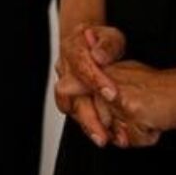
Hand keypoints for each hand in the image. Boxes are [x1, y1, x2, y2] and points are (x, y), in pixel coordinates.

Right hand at [54, 23, 126, 145]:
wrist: (90, 42)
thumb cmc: (102, 41)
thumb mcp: (111, 37)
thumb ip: (107, 45)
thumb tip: (99, 56)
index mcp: (73, 49)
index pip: (81, 65)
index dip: (95, 81)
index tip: (112, 94)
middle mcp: (64, 67)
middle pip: (68, 93)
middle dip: (87, 115)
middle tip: (102, 133)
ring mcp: (63, 81)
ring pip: (68, 106)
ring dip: (85, 123)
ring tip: (101, 137)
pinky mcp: (68, 95)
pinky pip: (73, 111)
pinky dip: (86, 124)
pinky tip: (100, 133)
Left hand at [96, 60, 175, 145]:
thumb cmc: (164, 89)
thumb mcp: (131, 83)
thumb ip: (110, 102)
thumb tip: (99, 129)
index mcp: (106, 73)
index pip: (82, 102)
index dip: (99, 120)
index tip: (114, 120)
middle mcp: (108, 81)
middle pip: (100, 122)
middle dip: (121, 129)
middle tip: (142, 117)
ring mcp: (120, 95)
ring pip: (116, 133)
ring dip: (136, 133)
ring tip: (150, 118)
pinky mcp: (133, 109)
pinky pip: (133, 138)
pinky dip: (148, 137)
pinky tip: (157, 122)